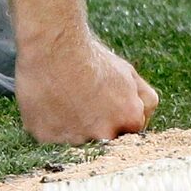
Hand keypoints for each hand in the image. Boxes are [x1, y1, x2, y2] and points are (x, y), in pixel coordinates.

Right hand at [14, 27, 159, 143]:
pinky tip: (49, 105)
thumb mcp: (129, 74)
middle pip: (103, 141)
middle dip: (96, 126)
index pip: (128, 133)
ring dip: (72, 127)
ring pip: (76, 142)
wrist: (54, 47)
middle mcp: (104, 135)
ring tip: (65, 101)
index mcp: (129, 120)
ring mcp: (74, 139)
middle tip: (83, 102)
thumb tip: (143, 119)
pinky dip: (50, 125)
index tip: (104, 105)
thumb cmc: (91, 58)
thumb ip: (144, 100)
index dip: (116, 118)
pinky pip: (51, 139)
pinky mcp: (46, 138)